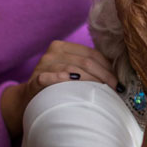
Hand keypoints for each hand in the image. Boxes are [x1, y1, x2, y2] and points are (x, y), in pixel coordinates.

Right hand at [1, 40, 118, 135]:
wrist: (28, 99)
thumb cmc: (56, 86)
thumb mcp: (71, 72)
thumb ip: (88, 68)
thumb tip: (117, 74)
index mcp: (63, 47)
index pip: (92, 54)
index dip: (108, 67)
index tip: (119, 81)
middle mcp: (52, 53)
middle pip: (85, 61)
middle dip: (104, 76)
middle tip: (115, 89)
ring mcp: (42, 66)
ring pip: (72, 69)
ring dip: (90, 81)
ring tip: (103, 92)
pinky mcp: (34, 81)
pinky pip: (48, 78)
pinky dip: (60, 79)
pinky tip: (71, 81)